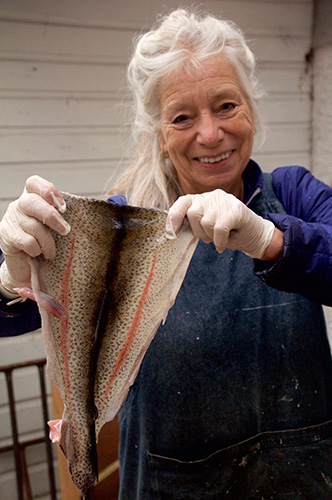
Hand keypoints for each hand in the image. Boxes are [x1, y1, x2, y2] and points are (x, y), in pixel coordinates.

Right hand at [0, 176, 70, 293]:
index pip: (34, 183)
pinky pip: (27, 241)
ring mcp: (10, 220)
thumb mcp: (53, 226)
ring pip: (33, 226)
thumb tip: (83, 214)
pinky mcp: (6, 236)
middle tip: (65, 231)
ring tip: (51, 252)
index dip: (48, 190)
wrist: (26, 267)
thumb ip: (60, 216)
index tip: (62, 207)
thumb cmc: (45, 243)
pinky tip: (38, 253)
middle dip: (52, 217)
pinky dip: (37, 250)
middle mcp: (18, 205)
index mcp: (31, 198)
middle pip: (33, 202)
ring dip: (48, 242)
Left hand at [166, 189, 274, 258]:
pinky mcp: (236, 210)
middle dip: (198, 232)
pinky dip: (220, 240)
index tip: (171, 233)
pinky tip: (224, 244)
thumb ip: (193, 224)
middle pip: (193, 214)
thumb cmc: (229, 233)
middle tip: (208, 238)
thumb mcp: (207, 227)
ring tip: (220, 238)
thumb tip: (172, 231)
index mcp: (202, 199)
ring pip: (206, 222)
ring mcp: (225, 201)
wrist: (256, 236)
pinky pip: (219, 228)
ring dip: (211, 237)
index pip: (183, 202)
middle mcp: (212, 196)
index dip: (173, 217)